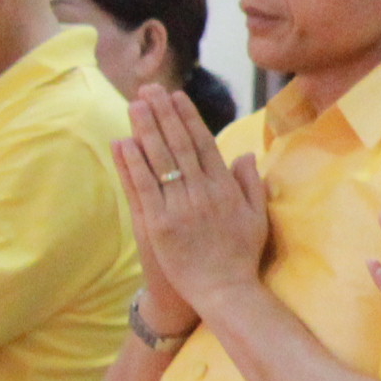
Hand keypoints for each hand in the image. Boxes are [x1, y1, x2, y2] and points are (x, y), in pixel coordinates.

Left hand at [118, 82, 267, 313]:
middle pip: (179, 145)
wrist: (224, 291)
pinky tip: (123, 142)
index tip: (176, 96)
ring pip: (161, 160)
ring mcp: (179, 208)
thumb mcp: (257, 218)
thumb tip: (244, 154)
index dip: (188, 117)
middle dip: (164, 114)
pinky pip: (144, 187)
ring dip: (147, 129)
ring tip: (135, 105)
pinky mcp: (159, 225)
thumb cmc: (241, 256)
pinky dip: (133, 163)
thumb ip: (250, 184)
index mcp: (225, 189)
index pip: (204, 144)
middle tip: (150, 89)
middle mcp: (203, 193)